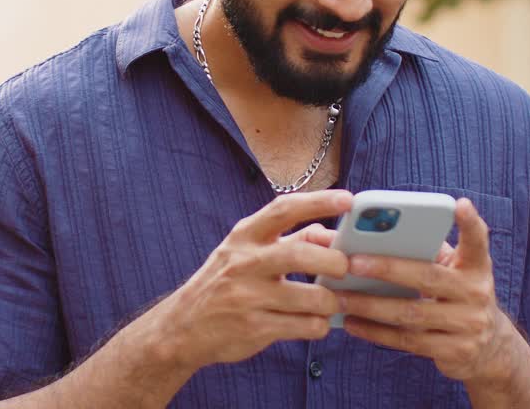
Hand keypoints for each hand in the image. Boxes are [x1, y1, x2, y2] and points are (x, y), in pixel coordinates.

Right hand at [150, 190, 353, 370]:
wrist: (182, 328)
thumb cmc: (224, 284)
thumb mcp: (245, 253)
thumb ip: (287, 240)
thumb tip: (326, 231)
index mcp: (244, 237)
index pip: (284, 209)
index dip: (319, 202)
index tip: (347, 200)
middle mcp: (244, 264)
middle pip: (299, 254)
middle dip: (333, 261)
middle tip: (347, 267)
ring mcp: (248, 298)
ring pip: (310, 297)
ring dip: (332, 301)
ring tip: (335, 302)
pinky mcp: (255, 329)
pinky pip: (305, 326)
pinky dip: (320, 325)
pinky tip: (316, 322)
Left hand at [337, 198, 514, 383]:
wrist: (489, 346)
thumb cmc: (454, 294)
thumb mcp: (450, 268)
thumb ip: (420, 249)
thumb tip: (359, 236)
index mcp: (476, 266)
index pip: (477, 240)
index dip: (470, 222)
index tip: (459, 204)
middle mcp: (477, 293)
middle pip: (427, 277)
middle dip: (387, 269)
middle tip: (352, 263)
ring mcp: (469, 325)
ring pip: (411, 313)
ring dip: (370, 306)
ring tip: (340, 298)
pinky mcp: (456, 352)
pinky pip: (408, 341)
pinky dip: (376, 332)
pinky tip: (352, 323)